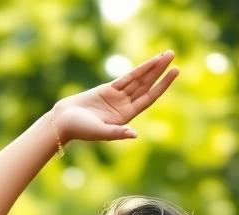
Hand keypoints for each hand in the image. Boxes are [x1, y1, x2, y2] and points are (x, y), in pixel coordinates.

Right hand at [52, 50, 178, 143]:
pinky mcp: (108, 89)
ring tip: (166, 54)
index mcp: (125, 117)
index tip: (175, 72)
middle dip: (160, 71)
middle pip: (146, 86)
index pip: (149, 98)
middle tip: (173, 55)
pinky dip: (139, 69)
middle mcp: (124, 106)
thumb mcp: (99, 132)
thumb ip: (116, 133)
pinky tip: (149, 61)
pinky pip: (127, 77)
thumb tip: (134, 135)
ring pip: (139, 79)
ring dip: (152, 67)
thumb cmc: (79, 129)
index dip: (163, 85)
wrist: (63, 121)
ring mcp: (117, 97)